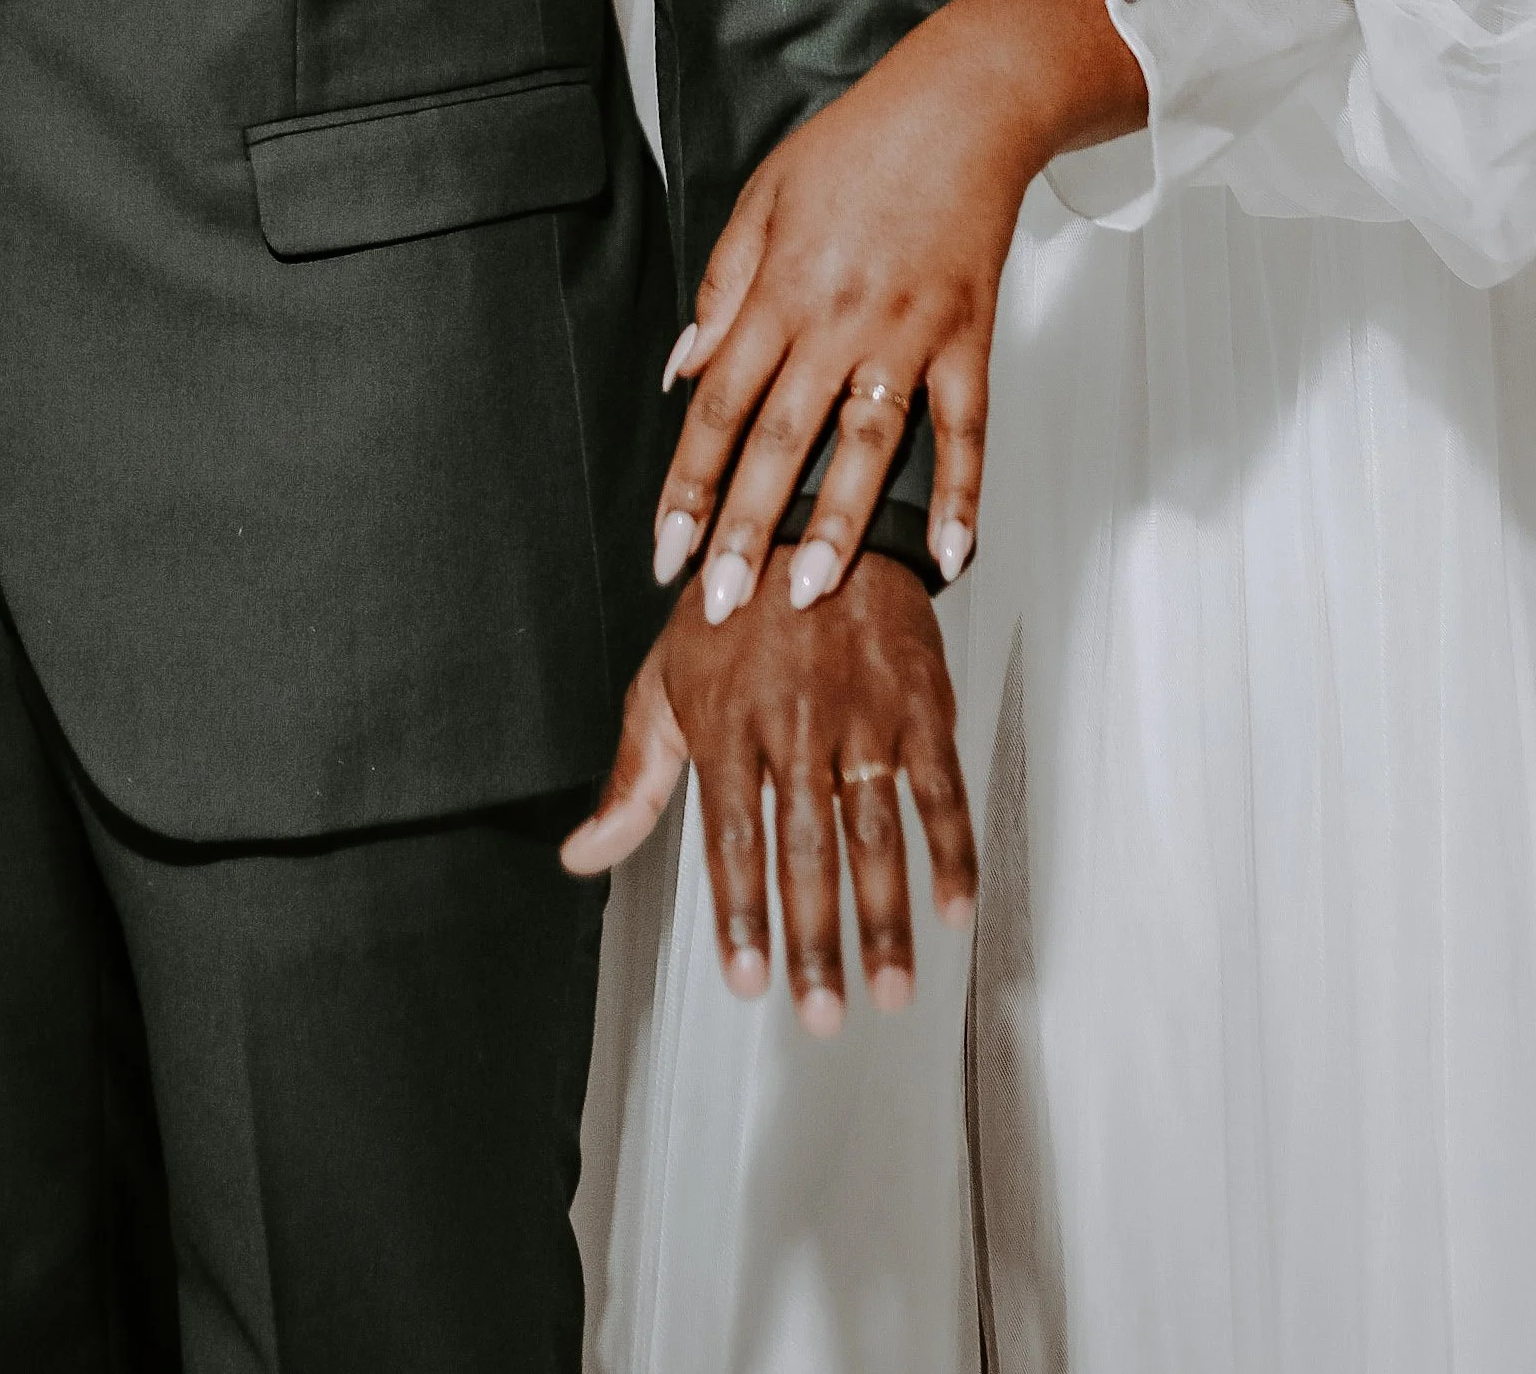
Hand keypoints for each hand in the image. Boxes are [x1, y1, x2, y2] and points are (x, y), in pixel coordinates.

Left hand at [562, 555, 974, 1027]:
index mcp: (726, 723)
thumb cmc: (733, 610)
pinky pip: (940, 787)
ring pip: (874, 832)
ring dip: (884, 917)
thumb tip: (582, 855)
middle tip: (823, 1014)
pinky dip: (951, 851)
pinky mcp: (919, 700)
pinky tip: (953, 910)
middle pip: (805, 850)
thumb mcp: (666, 681)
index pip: (732, 838)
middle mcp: (793, 723)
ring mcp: (862, 713)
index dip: (741, 915)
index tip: (749, 983)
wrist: (818, 521)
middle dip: (814, 939)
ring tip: (888, 990)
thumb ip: (634, 779)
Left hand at [654, 0, 1144, 618]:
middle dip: (745, 528)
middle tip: (720, 603)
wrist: (959, 105)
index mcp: (779, 289)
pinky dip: (962, 493)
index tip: (666, 549)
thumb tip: (681, 371)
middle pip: (780, 438)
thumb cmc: (856, 147)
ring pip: (868, 443)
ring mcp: (908, 331)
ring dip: (838, 523)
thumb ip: (721, 290)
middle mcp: (838, 319)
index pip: (717, 405)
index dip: (688, 484)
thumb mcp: (761, 199)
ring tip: (810, 592)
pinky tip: (950, 554)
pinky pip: (966, 427)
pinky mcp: (968, 335)